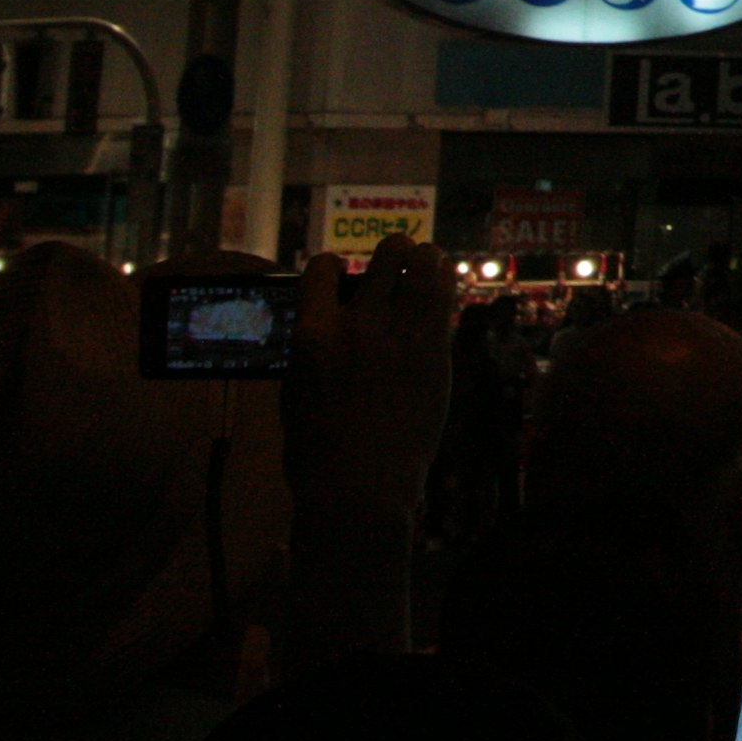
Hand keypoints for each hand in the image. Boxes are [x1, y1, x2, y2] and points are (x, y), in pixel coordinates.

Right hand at [283, 237, 455, 513]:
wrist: (358, 489)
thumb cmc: (318, 447)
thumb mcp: (297, 389)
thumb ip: (312, 347)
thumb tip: (322, 318)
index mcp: (312, 336)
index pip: (322, 268)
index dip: (333, 266)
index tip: (340, 274)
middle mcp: (358, 327)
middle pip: (388, 255)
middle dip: (393, 251)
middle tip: (395, 261)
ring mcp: (401, 338)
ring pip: (426, 267)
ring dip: (425, 260)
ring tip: (423, 263)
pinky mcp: (434, 354)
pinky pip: (444, 300)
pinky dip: (442, 287)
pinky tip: (439, 288)